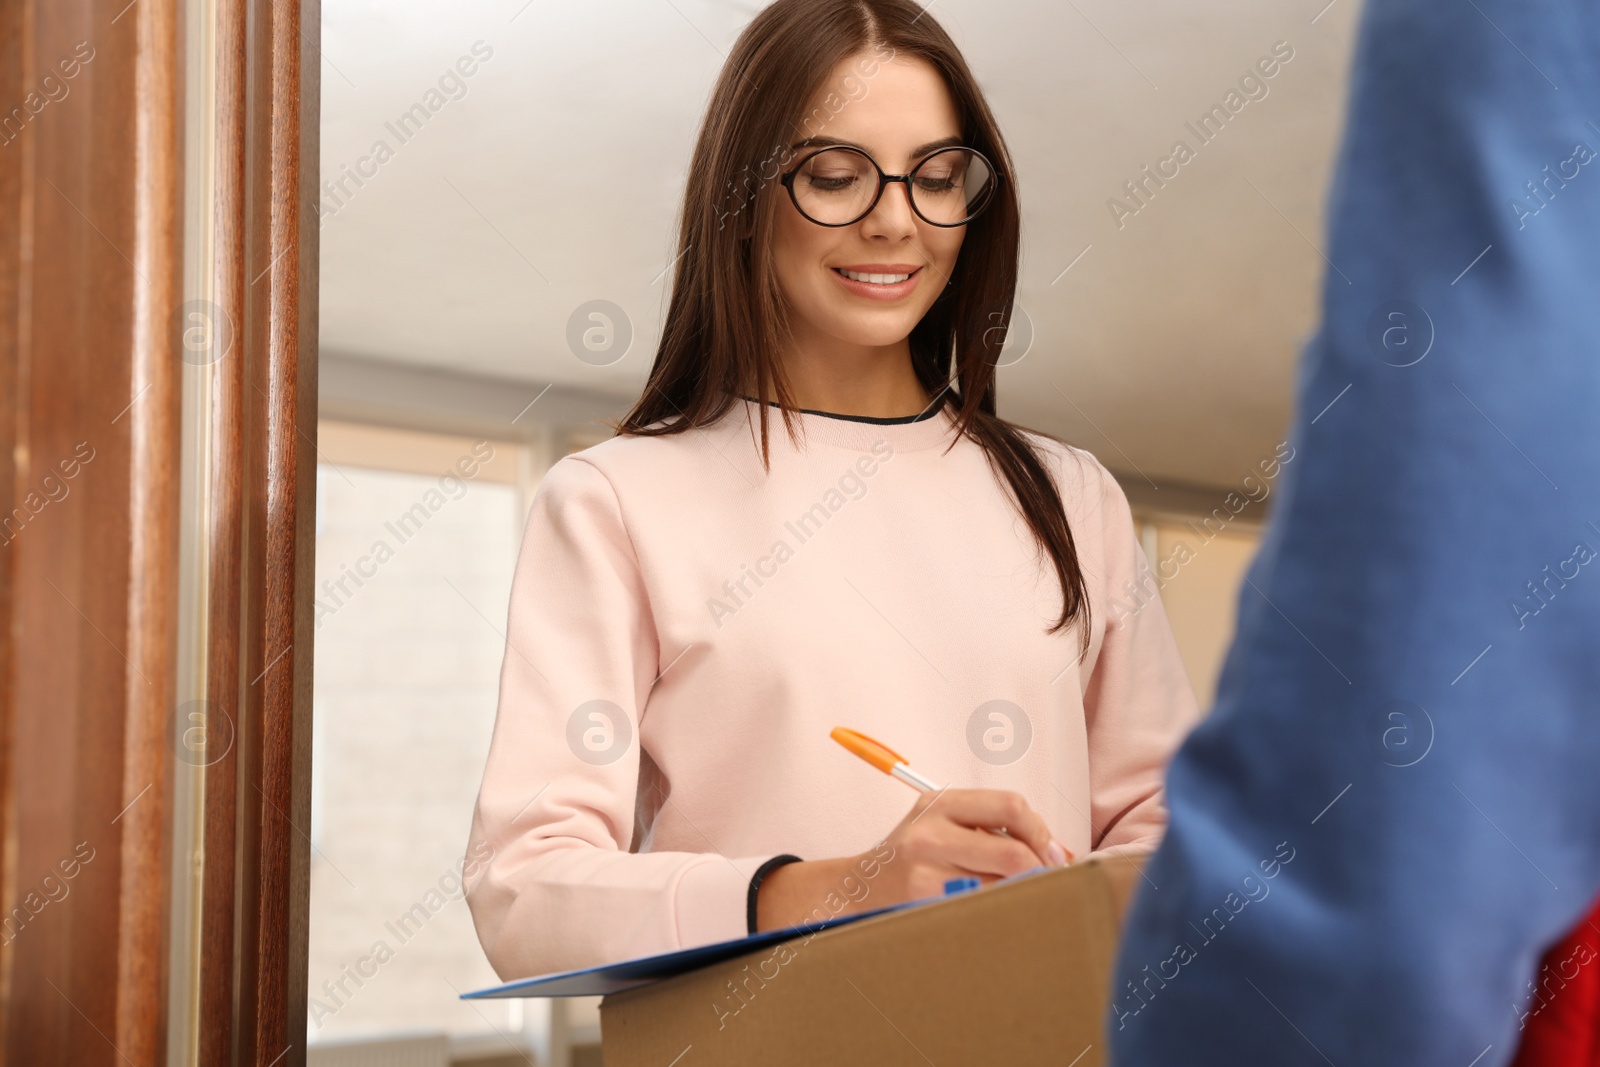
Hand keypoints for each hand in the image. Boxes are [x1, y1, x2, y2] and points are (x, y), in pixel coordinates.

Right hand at [872, 787, 1071, 898]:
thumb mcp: (945, 824)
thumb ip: (995, 829)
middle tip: (1049, 882)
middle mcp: (931, 831)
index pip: (1011, 806)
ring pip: (1002, 885)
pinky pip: (982, 908)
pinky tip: (995, 909)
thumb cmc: (914, 857)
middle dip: (1040, 870)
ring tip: (1019, 896)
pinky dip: (1000, 909)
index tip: (1055, 854)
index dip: (1042, 832)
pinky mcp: (924, 902)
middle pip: (1012, 851)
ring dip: (1021, 894)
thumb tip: (1060, 851)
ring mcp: (925, 869)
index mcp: (941, 802)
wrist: (861, 887)